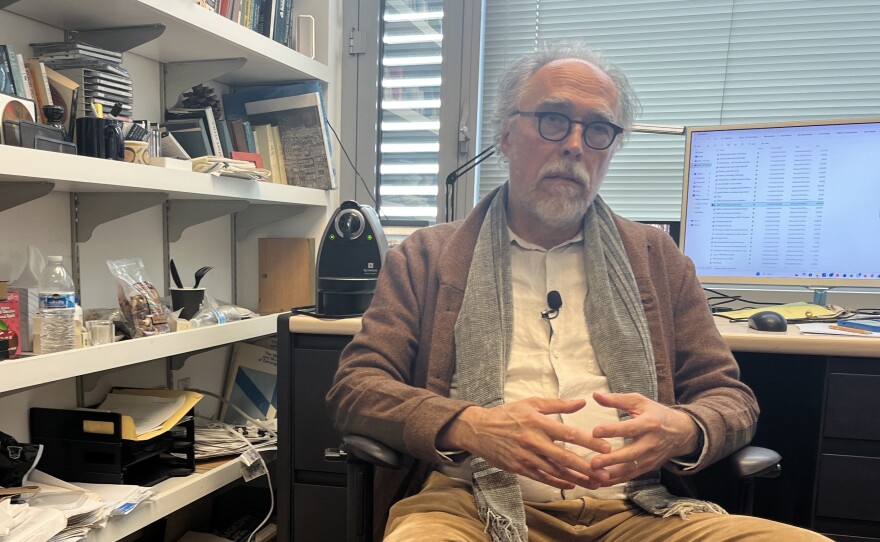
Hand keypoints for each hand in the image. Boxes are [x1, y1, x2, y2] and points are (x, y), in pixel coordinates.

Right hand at [438, 397, 612, 489]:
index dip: (589, 442)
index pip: (569, 434)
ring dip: (577, 479)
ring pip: (556, 472)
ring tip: (596, 483)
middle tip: (606, 474)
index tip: (607, 448)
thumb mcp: (531, 403)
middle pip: (565, 458)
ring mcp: (526, 457)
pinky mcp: (519, 468)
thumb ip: (558, 404)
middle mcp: (534, 442)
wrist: (478, 429)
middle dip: (588, 468)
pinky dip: (558, 483)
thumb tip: (581, 402)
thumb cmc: (507, 414)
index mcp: (538, 423)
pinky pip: (543, 478)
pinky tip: (572, 485)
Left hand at [589, 392, 698, 485]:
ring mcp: (650, 458)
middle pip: (631, 454)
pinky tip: (600, 482)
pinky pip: (631, 476)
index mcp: (649, 424)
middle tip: (593, 463)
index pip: (629, 428)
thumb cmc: (656, 414)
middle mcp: (651, 443)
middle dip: (612, 460)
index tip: (595, 431)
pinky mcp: (648, 468)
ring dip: (611, 474)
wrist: (681, 433)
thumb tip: (595, 395)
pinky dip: (616, 480)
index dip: (612, 430)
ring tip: (593, 475)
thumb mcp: (640, 402)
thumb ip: (617, 399)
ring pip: (630, 469)